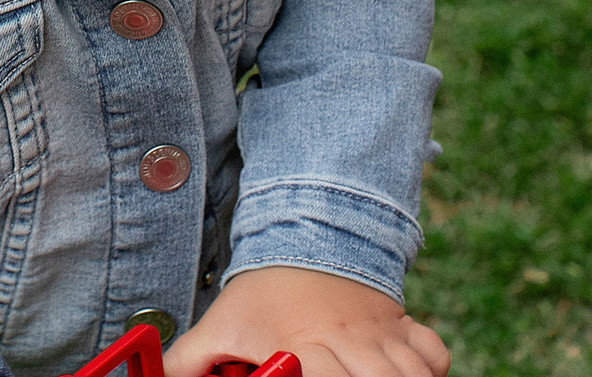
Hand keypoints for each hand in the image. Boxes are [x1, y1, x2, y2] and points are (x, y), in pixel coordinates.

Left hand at [165, 267, 449, 376]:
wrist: (304, 230)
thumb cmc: (261, 292)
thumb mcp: (221, 323)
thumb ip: (189, 360)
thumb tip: (159, 376)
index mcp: (305, 348)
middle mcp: (347, 343)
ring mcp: (379, 334)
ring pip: (412, 373)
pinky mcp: (401, 322)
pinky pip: (433, 353)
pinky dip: (429, 367)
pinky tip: (407, 372)